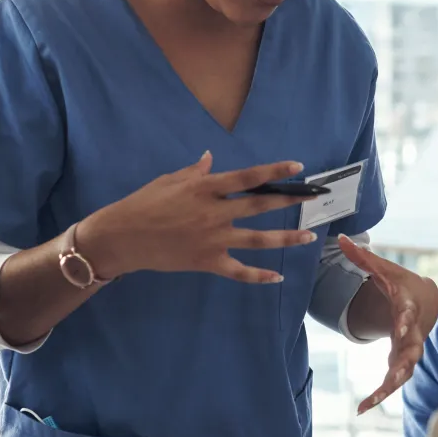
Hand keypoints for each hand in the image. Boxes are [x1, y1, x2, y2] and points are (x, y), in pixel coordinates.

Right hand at [72, 153, 318, 283]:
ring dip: (285, 238)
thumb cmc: (142, 204)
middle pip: (260, 206)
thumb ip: (195, 173)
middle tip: (315, 197)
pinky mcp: (207, 262)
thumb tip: (211, 159)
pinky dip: (259, 276)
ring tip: (308, 237)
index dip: (274, 172)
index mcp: (205, 188)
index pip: (248, 177)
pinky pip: (239, 271)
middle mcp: (214, 212)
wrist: (121, 237)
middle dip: (290, 201)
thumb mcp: (168, 181)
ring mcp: (213, 239)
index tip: (297, 168)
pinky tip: (277, 277)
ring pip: (258, 239)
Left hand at [340, 235, 437, 414]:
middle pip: (411, 351)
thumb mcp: (383, 269)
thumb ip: (362, 257)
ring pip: (402, 374)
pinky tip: (361, 409)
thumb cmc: (401, 284)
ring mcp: (409, 351)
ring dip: (387, 389)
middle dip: (403, 364)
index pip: (409, 315)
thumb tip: (340, 239)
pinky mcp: (401, 364)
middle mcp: (413, 333)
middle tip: (393, 378)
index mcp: (408, 308)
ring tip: (369, 403)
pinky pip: (392, 383)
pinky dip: (379, 396)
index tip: (401, 329)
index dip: (406, 322)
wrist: (424, 301)